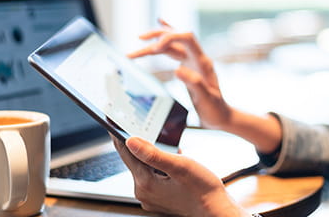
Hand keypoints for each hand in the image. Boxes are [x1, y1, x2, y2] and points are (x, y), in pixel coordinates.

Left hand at [112, 136, 248, 216]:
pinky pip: (153, 175)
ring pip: (144, 167)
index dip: (119, 134)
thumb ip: (154, 154)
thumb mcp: (180, 166)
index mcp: (145, 184)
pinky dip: (159, 165)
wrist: (216, 211)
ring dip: (152, 154)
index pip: (126, 153)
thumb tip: (131, 141)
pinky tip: (173, 160)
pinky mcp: (160, 198)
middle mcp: (144, 192)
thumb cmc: (202, 190)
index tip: (112, 120)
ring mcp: (151, 197)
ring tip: (164, 144)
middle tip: (142, 125)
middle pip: (134, 160)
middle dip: (139, 143)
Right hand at [128, 19, 231, 129]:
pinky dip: (166, 37)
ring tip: (138, 42)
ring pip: (172, 44)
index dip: (170, 37)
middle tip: (140, 38)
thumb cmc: (215, 109)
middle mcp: (197, 57)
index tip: (155, 48)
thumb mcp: (206, 99)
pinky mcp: (187, 64)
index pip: (187, 38)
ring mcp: (192, 60)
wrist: (221, 115)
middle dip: (158, 35)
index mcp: (202, 62)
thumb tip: (178, 70)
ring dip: (155, 42)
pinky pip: (175, 47)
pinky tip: (161, 24)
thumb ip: (194, 83)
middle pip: (176, 36)